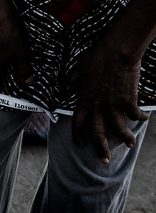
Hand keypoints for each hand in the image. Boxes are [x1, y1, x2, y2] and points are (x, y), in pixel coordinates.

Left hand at [69, 40, 149, 162]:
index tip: (81, 145)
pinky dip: (140, 118)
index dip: (78, 136)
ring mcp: (113, 105)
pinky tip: (144, 119)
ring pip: (118, 129)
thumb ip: (72, 82)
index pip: (78, 124)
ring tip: (130, 145)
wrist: (116, 51)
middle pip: (97, 134)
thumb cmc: (96, 57)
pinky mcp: (128, 100)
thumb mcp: (77, 69)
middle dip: (101, 149)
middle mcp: (97, 107)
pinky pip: (135, 115)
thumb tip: (67, 89)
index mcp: (83, 101)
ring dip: (124, 139)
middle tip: (105, 161)